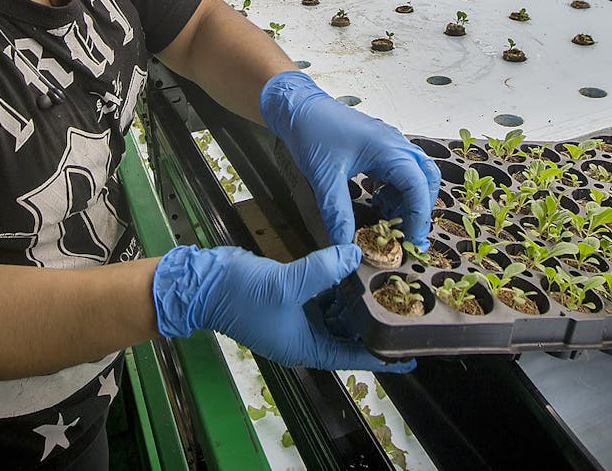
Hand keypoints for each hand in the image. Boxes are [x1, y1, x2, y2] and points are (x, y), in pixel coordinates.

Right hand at [152, 244, 413, 372]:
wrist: (203, 283)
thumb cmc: (239, 296)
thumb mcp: (286, 284)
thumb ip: (322, 271)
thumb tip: (353, 255)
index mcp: (305, 348)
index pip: (353, 357)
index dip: (381, 356)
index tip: (408, 354)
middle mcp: (304, 337)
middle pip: (348, 335)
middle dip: (371, 321)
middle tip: (400, 306)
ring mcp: (297, 317)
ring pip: (338, 313)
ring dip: (356, 299)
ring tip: (381, 283)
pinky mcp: (291, 298)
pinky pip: (323, 296)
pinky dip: (338, 285)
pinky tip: (352, 268)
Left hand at [260, 70, 439, 249]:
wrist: (298, 107)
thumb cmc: (312, 131)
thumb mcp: (324, 177)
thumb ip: (337, 213)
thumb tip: (344, 245)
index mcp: (387, 148)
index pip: (418, 186)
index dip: (419, 217)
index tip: (411, 242)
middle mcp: (395, 144)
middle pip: (426, 180)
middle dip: (420, 209)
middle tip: (405, 234)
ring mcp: (389, 144)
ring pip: (416, 175)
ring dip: (408, 200)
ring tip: (388, 219)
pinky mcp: (380, 147)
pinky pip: (401, 171)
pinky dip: (396, 190)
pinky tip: (378, 201)